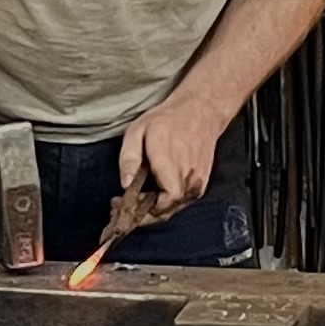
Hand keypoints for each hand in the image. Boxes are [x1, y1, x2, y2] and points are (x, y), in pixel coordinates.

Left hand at [115, 92, 224, 215]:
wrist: (201, 111)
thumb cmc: (168, 119)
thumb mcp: (138, 130)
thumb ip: (129, 158)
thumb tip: (125, 185)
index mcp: (170, 165)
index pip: (161, 205)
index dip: (141, 212)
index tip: (123, 205)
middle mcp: (188, 177)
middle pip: (165, 211)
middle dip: (142, 214)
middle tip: (123, 205)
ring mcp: (198, 182)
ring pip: (173, 209)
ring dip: (154, 209)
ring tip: (136, 198)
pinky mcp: (201, 184)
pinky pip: (182, 201)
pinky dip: (166, 202)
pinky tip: (154, 193)